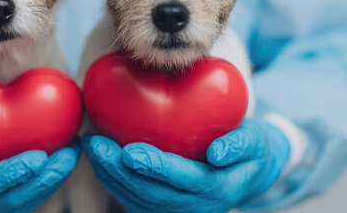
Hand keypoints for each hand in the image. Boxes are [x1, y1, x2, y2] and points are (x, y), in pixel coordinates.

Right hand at [0, 123, 78, 211]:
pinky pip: (23, 203)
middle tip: (68, 154)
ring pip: (23, 206)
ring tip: (71, 156)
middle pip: (12, 202)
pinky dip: (43, 186)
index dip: (11, 174)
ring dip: (50, 183)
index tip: (38, 156)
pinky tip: (60, 165)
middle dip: (44, 180)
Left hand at [84, 119, 289, 212]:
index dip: (156, 167)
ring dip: (110, 175)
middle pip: (151, 193)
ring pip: (137, 199)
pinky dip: (113, 180)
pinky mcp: (163, 211)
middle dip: (120, 170)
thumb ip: (241, 143)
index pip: (184, 181)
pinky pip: (133, 199)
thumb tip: (218, 152)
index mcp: (218, 190)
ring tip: (92, 146)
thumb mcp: (254, 140)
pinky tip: (99, 157)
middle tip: (97, 144)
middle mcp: (196, 208)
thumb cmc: (248, 149)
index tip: (130, 150)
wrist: (247, 172)